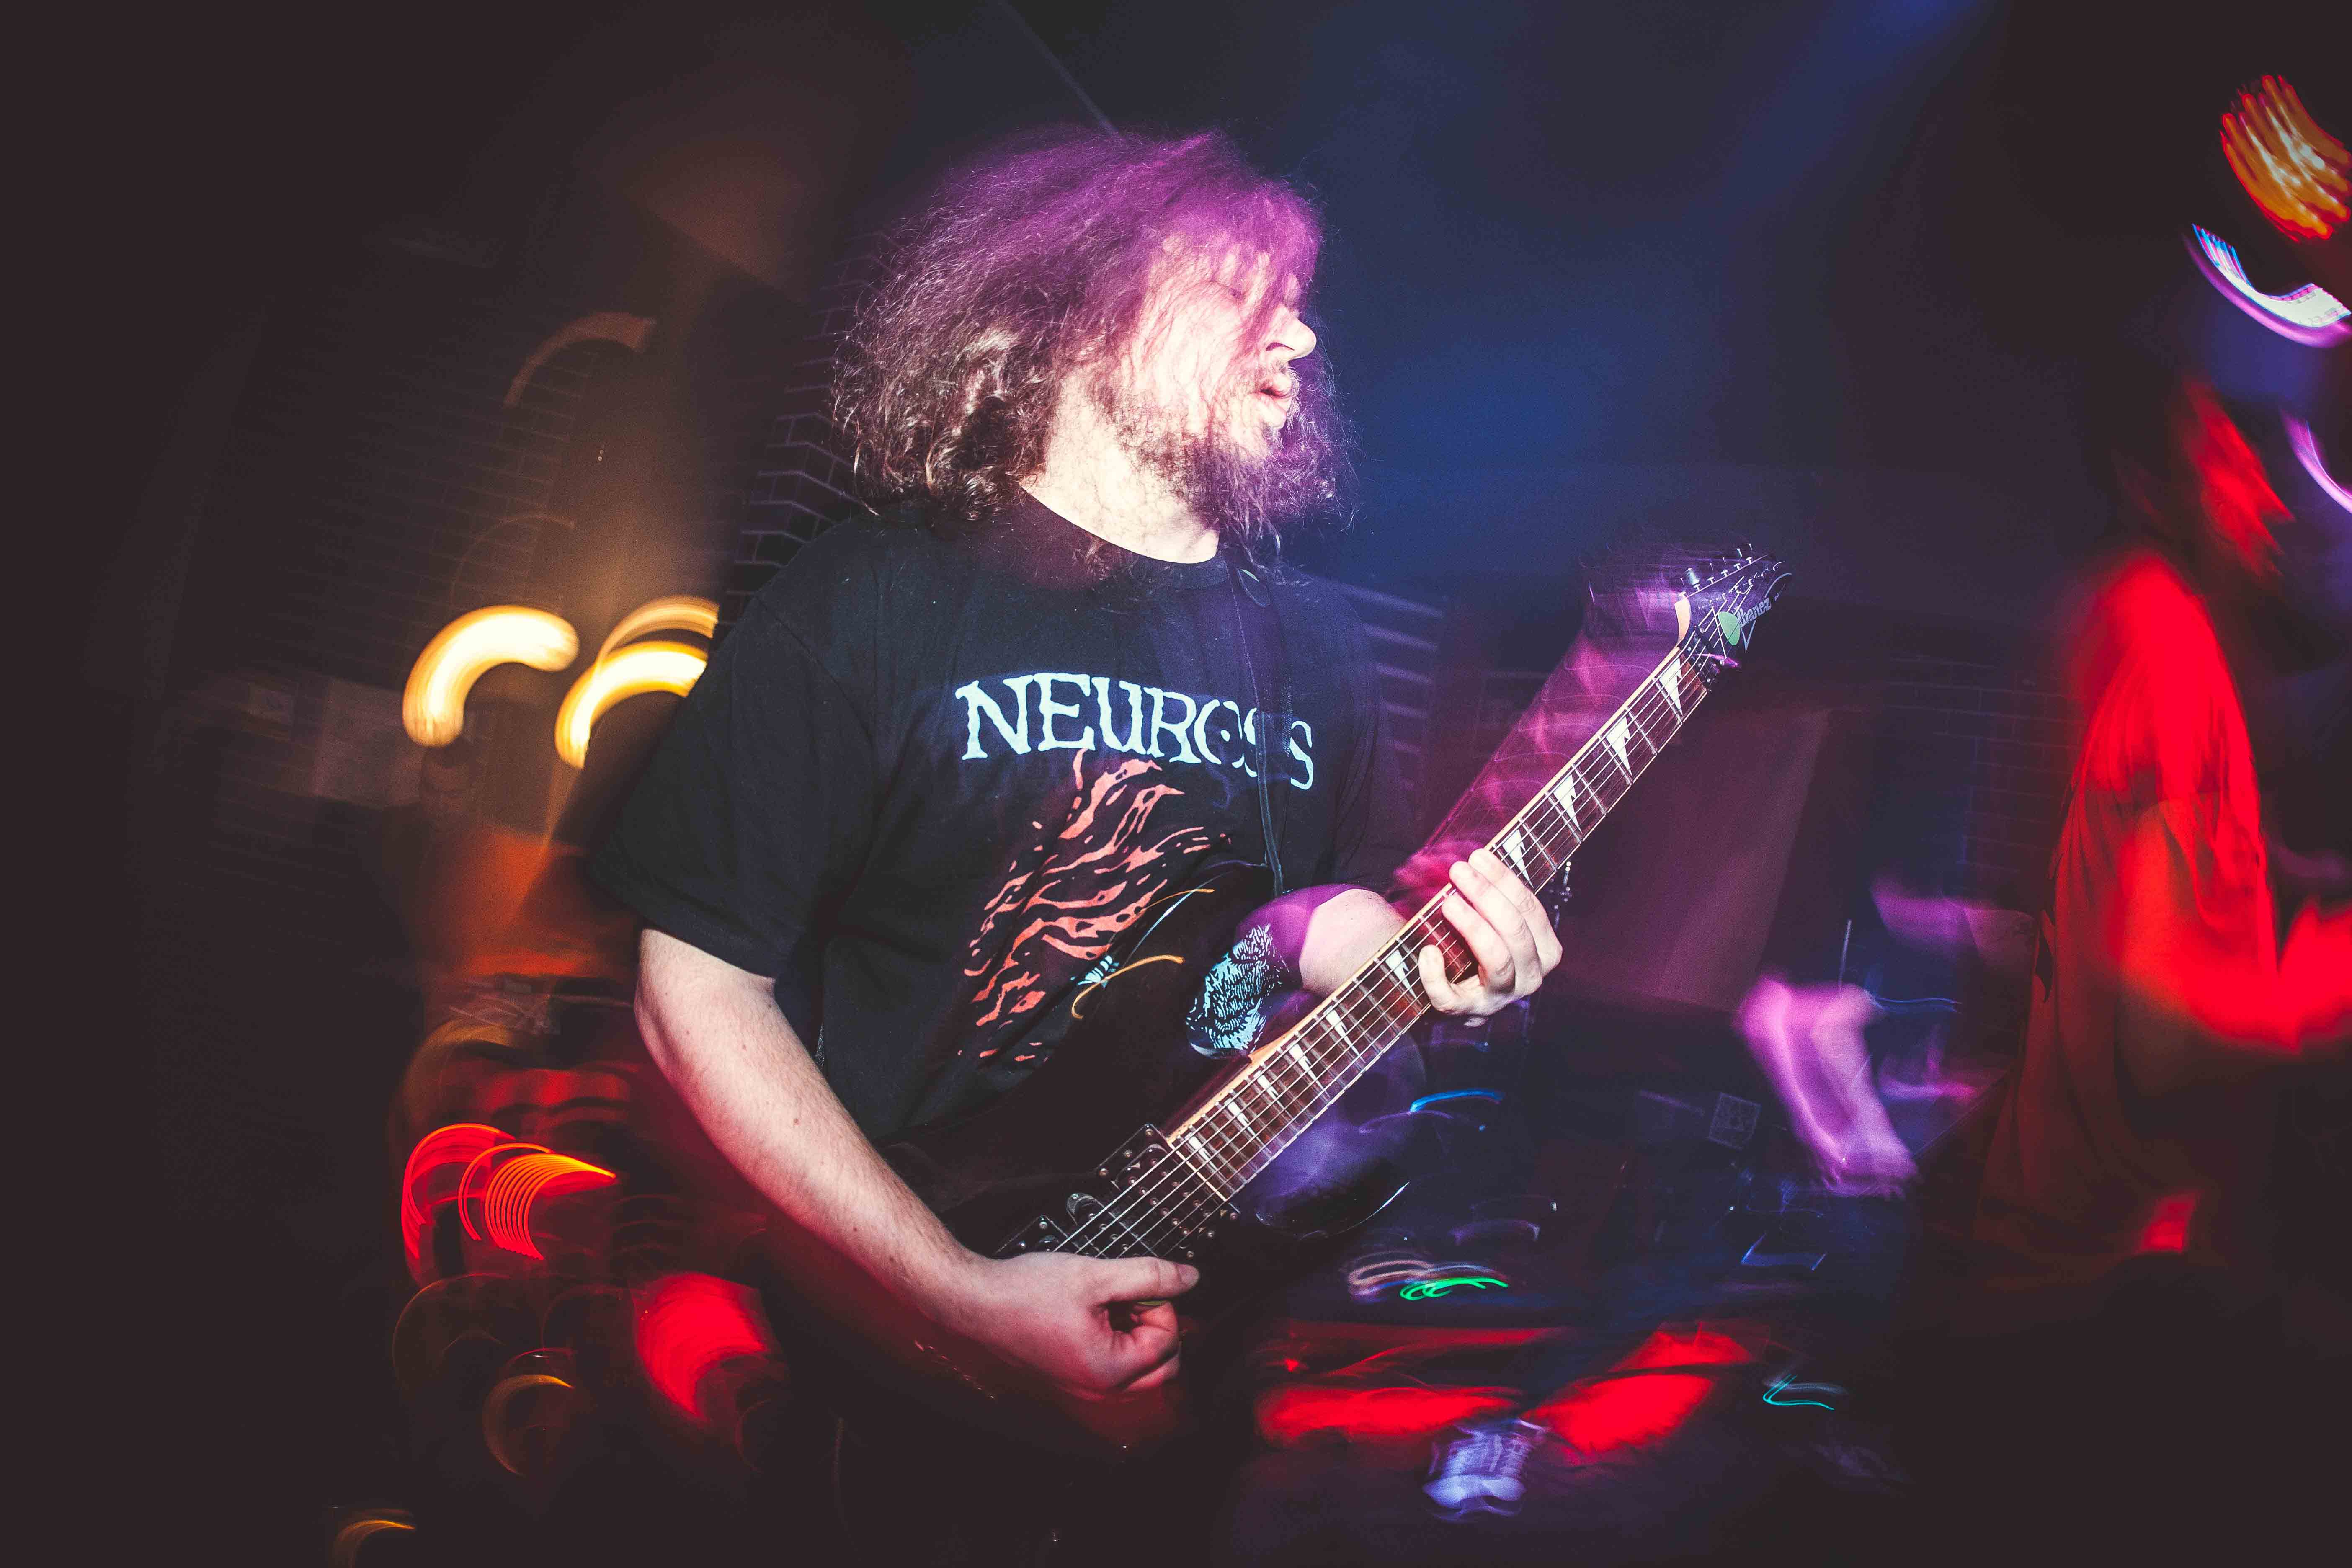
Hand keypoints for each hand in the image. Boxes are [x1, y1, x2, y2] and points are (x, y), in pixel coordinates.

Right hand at [940, 1251, 1197, 1401]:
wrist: (973, 1303)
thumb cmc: (1025, 1292)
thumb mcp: (1095, 1275)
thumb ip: (1149, 1276)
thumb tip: (1190, 1278)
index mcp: (1110, 1370)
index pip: (1167, 1341)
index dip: (1159, 1305)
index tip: (1132, 1286)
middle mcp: (1098, 1390)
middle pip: (1160, 1367)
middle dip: (1154, 1327)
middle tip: (1126, 1297)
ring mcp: (1082, 1388)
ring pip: (1136, 1369)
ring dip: (1133, 1334)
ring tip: (1103, 1303)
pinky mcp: (1069, 1379)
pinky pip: (1109, 1368)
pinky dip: (1111, 1341)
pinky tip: (1087, 1315)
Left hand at [1420, 849, 1563, 1016]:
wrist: (1459, 994)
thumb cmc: (1478, 946)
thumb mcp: (1496, 922)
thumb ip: (1495, 896)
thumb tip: (1475, 856)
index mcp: (1544, 950)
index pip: (1531, 911)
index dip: (1505, 881)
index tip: (1479, 856)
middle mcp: (1529, 976)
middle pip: (1516, 933)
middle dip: (1487, 897)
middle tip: (1458, 871)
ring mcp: (1499, 997)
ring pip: (1497, 961)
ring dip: (1473, 927)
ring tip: (1448, 902)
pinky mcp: (1466, 1013)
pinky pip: (1452, 998)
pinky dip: (1436, 976)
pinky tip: (1427, 952)